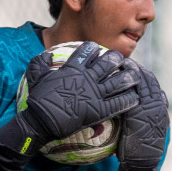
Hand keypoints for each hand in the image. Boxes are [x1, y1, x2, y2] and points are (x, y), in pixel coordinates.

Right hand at [16, 41, 140, 145]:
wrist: (43, 121)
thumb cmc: (38, 100)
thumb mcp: (35, 76)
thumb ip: (40, 63)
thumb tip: (47, 55)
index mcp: (73, 69)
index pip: (86, 52)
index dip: (94, 48)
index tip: (98, 48)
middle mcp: (87, 79)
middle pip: (108, 64)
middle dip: (116, 59)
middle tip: (120, 59)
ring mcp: (95, 95)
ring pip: (118, 81)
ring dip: (129, 77)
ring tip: (135, 75)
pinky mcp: (100, 110)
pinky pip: (119, 103)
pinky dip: (129, 99)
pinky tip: (135, 97)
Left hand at [115, 62, 168, 170]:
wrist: (142, 165)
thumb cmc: (137, 148)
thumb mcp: (144, 127)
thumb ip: (140, 113)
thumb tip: (133, 102)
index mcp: (159, 107)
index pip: (151, 84)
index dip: (141, 73)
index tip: (130, 65)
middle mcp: (158, 107)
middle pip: (148, 80)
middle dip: (136, 69)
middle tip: (122, 60)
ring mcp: (152, 111)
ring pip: (143, 85)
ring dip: (131, 73)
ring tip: (120, 64)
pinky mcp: (143, 116)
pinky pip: (136, 95)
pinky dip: (128, 86)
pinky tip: (118, 79)